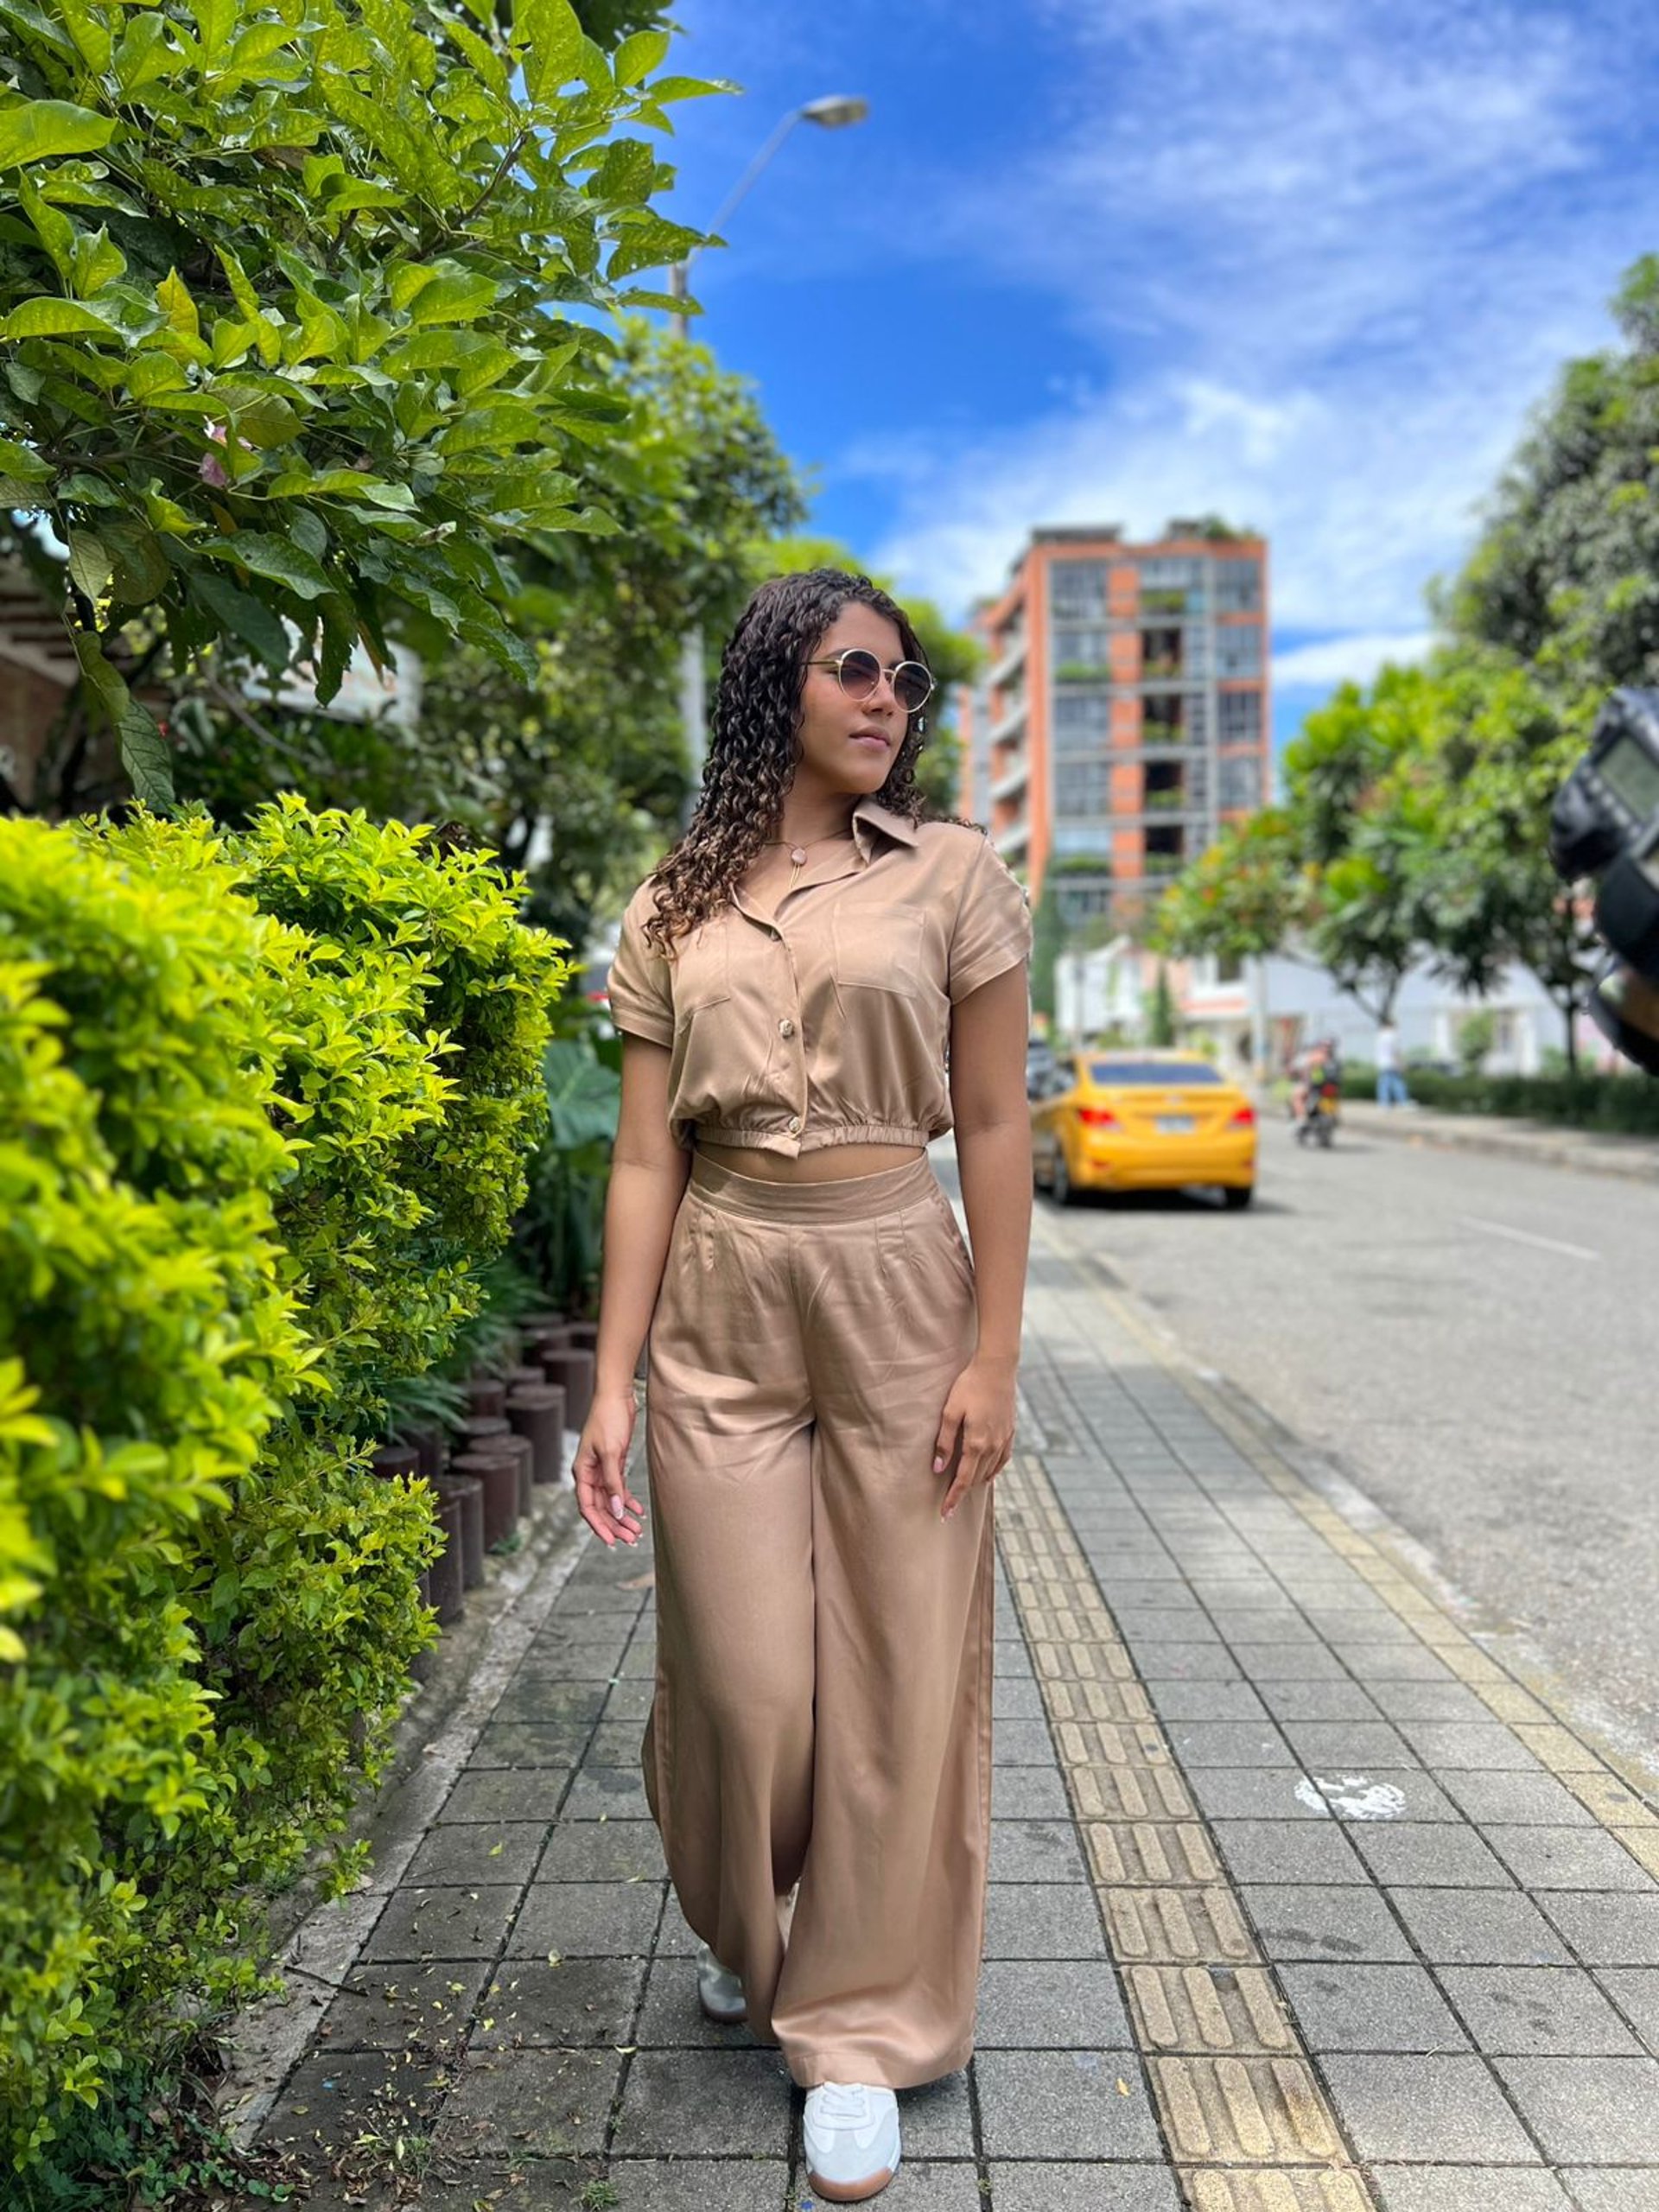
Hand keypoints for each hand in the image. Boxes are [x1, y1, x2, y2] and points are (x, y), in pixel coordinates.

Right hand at [572, 1387, 646, 1546]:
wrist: (616, 1396)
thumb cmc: (608, 1419)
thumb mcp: (611, 1452)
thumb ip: (613, 1482)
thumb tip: (617, 1510)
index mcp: (582, 1472)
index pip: (588, 1507)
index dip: (598, 1526)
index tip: (611, 1541)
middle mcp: (590, 1474)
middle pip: (601, 1508)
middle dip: (615, 1525)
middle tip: (631, 1539)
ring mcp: (603, 1470)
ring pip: (611, 1501)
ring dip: (623, 1516)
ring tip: (637, 1531)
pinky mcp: (615, 1463)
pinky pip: (619, 1489)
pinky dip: (628, 1500)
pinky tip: (638, 1511)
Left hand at [933, 1355, 1016, 1520]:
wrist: (997, 1368)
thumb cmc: (969, 1386)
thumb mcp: (950, 1412)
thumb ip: (944, 1442)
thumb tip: (938, 1468)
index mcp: (976, 1444)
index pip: (963, 1480)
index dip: (953, 1498)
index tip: (945, 1514)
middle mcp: (992, 1446)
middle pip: (977, 1478)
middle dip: (963, 1493)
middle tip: (950, 1504)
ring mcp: (1004, 1439)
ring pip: (990, 1470)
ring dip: (977, 1481)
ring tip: (965, 1490)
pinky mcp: (1010, 1431)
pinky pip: (1003, 1458)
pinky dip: (994, 1469)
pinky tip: (989, 1473)